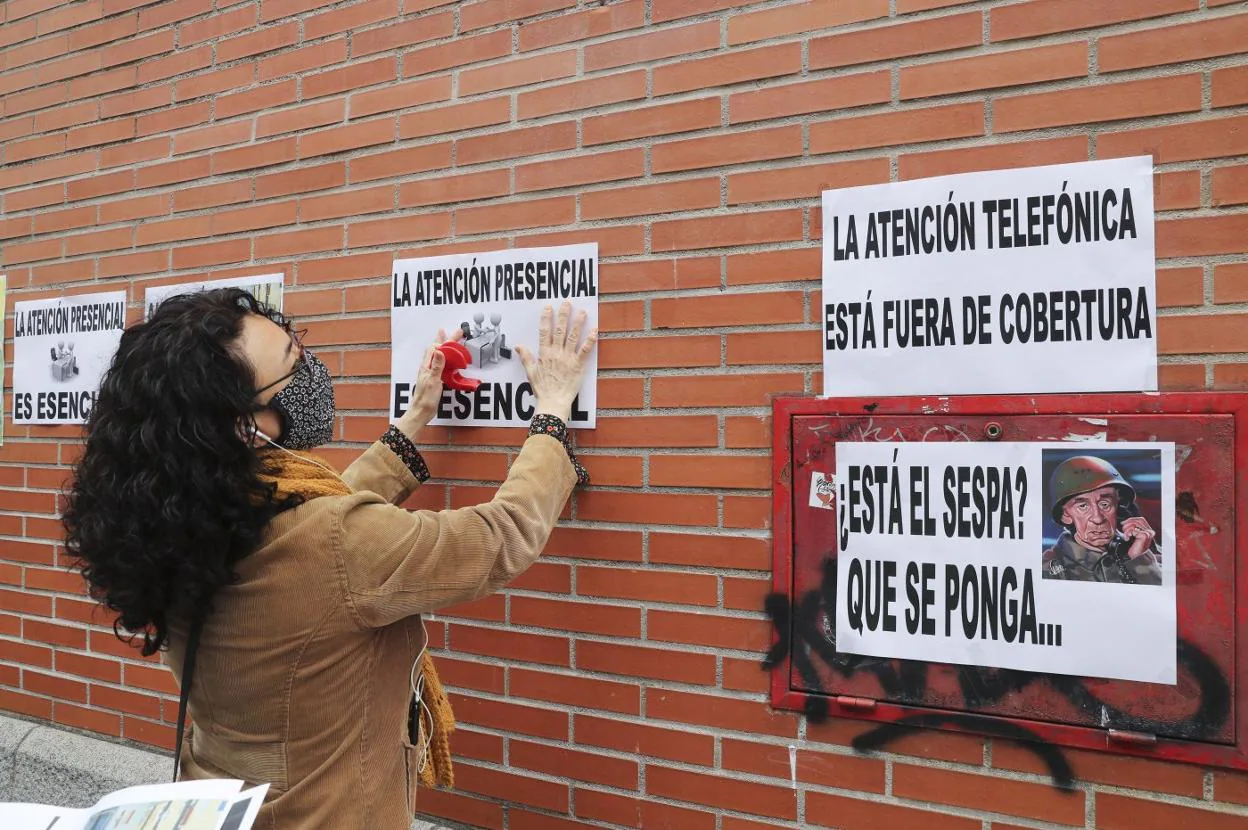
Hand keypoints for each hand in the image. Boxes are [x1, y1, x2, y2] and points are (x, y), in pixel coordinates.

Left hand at [397, 327, 461, 438]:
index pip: (437, 348)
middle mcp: (428, 368)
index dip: (447, 340)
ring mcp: (431, 373)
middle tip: (456, 333)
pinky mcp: (434, 379)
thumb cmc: (425, 399)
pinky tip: (448, 361)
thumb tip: (440, 350)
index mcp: (427, 366)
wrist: (421, 412)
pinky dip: (445, 359)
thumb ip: (437, 366)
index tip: (457, 334)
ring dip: (445, 347)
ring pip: (438, 356)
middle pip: (438, 349)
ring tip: (449, 340)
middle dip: (446, 340)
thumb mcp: (433, 381)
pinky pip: (440, 365)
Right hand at [515, 301, 596, 422]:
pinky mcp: (578, 365)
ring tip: (582, 312)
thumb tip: (518, 346)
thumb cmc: (543, 389)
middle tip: (567, 302)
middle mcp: (556, 353)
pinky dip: (590, 340)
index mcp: (545, 353)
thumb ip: (525, 357)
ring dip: (578, 323)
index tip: (548, 307)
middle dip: (564, 315)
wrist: (553, 402)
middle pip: (560, 330)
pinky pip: (585, 350)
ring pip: (573, 336)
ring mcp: (568, 358)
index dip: (546, 318)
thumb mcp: (531, 372)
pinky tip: (595, 330)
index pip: (545, 331)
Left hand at [1121, 516, 1155, 558]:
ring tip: (1126, 535)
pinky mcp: (1144, 535)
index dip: (1130, 520)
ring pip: (1134, 524)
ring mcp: (1148, 533)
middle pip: (1137, 520)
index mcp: (1148, 530)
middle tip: (1124, 531)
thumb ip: (1132, 527)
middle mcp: (1150, 531)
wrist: (1134, 557)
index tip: (1123, 523)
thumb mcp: (1133, 535)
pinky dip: (1127, 533)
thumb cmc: (1133, 547)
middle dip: (1127, 524)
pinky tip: (1127, 538)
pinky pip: (1132, 529)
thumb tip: (1124, 521)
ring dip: (1126, 529)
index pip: (1140, 519)